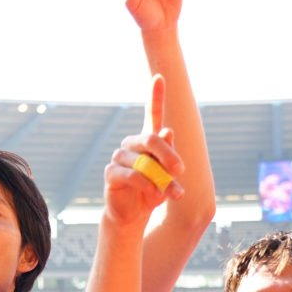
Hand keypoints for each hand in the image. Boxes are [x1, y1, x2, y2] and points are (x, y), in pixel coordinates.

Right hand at [103, 75, 183, 227]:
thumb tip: (168, 131)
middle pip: (151, 139)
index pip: (151, 113)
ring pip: (143, 161)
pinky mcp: (111, 172)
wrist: (134, 215)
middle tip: (181, 170)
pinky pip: (131, 174)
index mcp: (147, 140)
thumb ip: (168, 156)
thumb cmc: (152, 191)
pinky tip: (153, 193)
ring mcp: (119, 157)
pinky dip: (145, 184)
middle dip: (168, 154)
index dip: (155, 95)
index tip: (160, 77)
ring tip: (171, 193)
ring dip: (160, 178)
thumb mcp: (167, 175)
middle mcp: (132, 144)